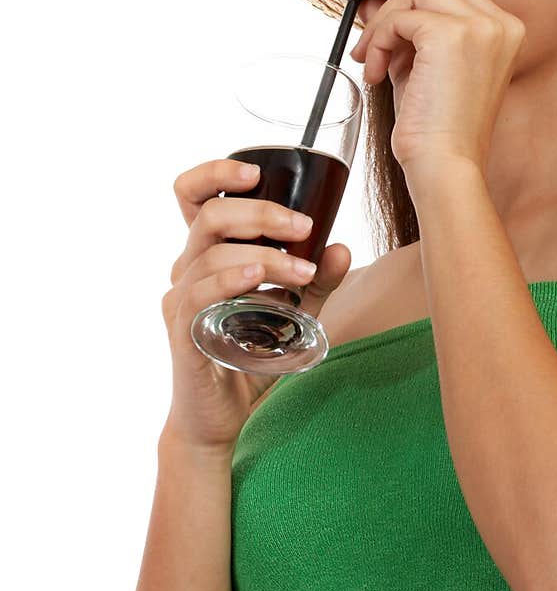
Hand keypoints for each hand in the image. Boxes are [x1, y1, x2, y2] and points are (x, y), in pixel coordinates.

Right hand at [161, 158, 352, 452]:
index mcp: (207, 254)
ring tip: (303, 272)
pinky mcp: (183, 331)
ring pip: (212, 254)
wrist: (221, 418)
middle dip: (260, 212)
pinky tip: (258, 280)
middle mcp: (187, 269)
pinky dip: (230, 280)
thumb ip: (317, 281)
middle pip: (209, 215)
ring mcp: (181, 299)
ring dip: (265, 255)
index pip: (192, 196)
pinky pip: (198, 294)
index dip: (215, 173)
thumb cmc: (251, 358)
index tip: (256, 173)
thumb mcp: (296, 314)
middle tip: (304, 226)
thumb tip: (341, 248)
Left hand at [346, 0, 525, 174]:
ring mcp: (480, 26)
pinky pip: (400, 18)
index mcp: (503, 29)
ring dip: (378, 25)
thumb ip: (405, 30)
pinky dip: (377, 41)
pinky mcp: (451, 34)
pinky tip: (375, 75)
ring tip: (365, 59)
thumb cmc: (435, 127)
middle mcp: (500, 22)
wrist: (444, 164)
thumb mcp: (421, 65)